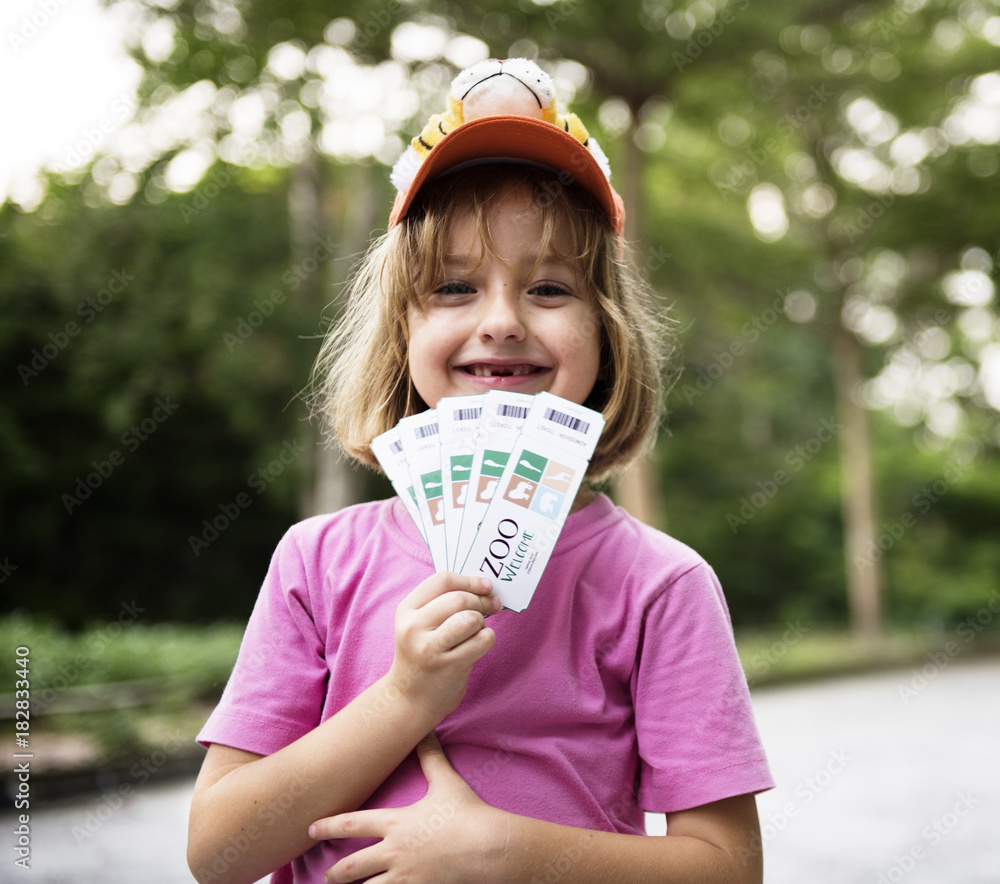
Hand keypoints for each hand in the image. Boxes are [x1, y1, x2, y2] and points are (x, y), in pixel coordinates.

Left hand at [311, 731, 508, 883]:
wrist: (488, 846)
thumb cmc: (466, 813)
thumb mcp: (446, 781)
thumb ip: (431, 757)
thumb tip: (426, 729)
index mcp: (395, 823)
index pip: (351, 823)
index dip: (327, 825)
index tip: (311, 829)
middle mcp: (393, 852)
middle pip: (351, 867)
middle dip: (334, 873)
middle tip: (326, 876)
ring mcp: (404, 876)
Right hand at [387, 572, 499, 722]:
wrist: (409, 700)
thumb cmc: (423, 655)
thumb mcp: (420, 624)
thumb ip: (444, 602)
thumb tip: (486, 588)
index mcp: (406, 610)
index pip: (442, 580)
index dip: (469, 580)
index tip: (486, 586)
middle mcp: (414, 627)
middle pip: (460, 598)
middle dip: (481, 601)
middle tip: (491, 606)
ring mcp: (430, 648)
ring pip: (471, 619)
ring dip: (481, 622)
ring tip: (475, 631)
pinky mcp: (449, 666)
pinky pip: (482, 640)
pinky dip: (487, 639)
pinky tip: (478, 646)